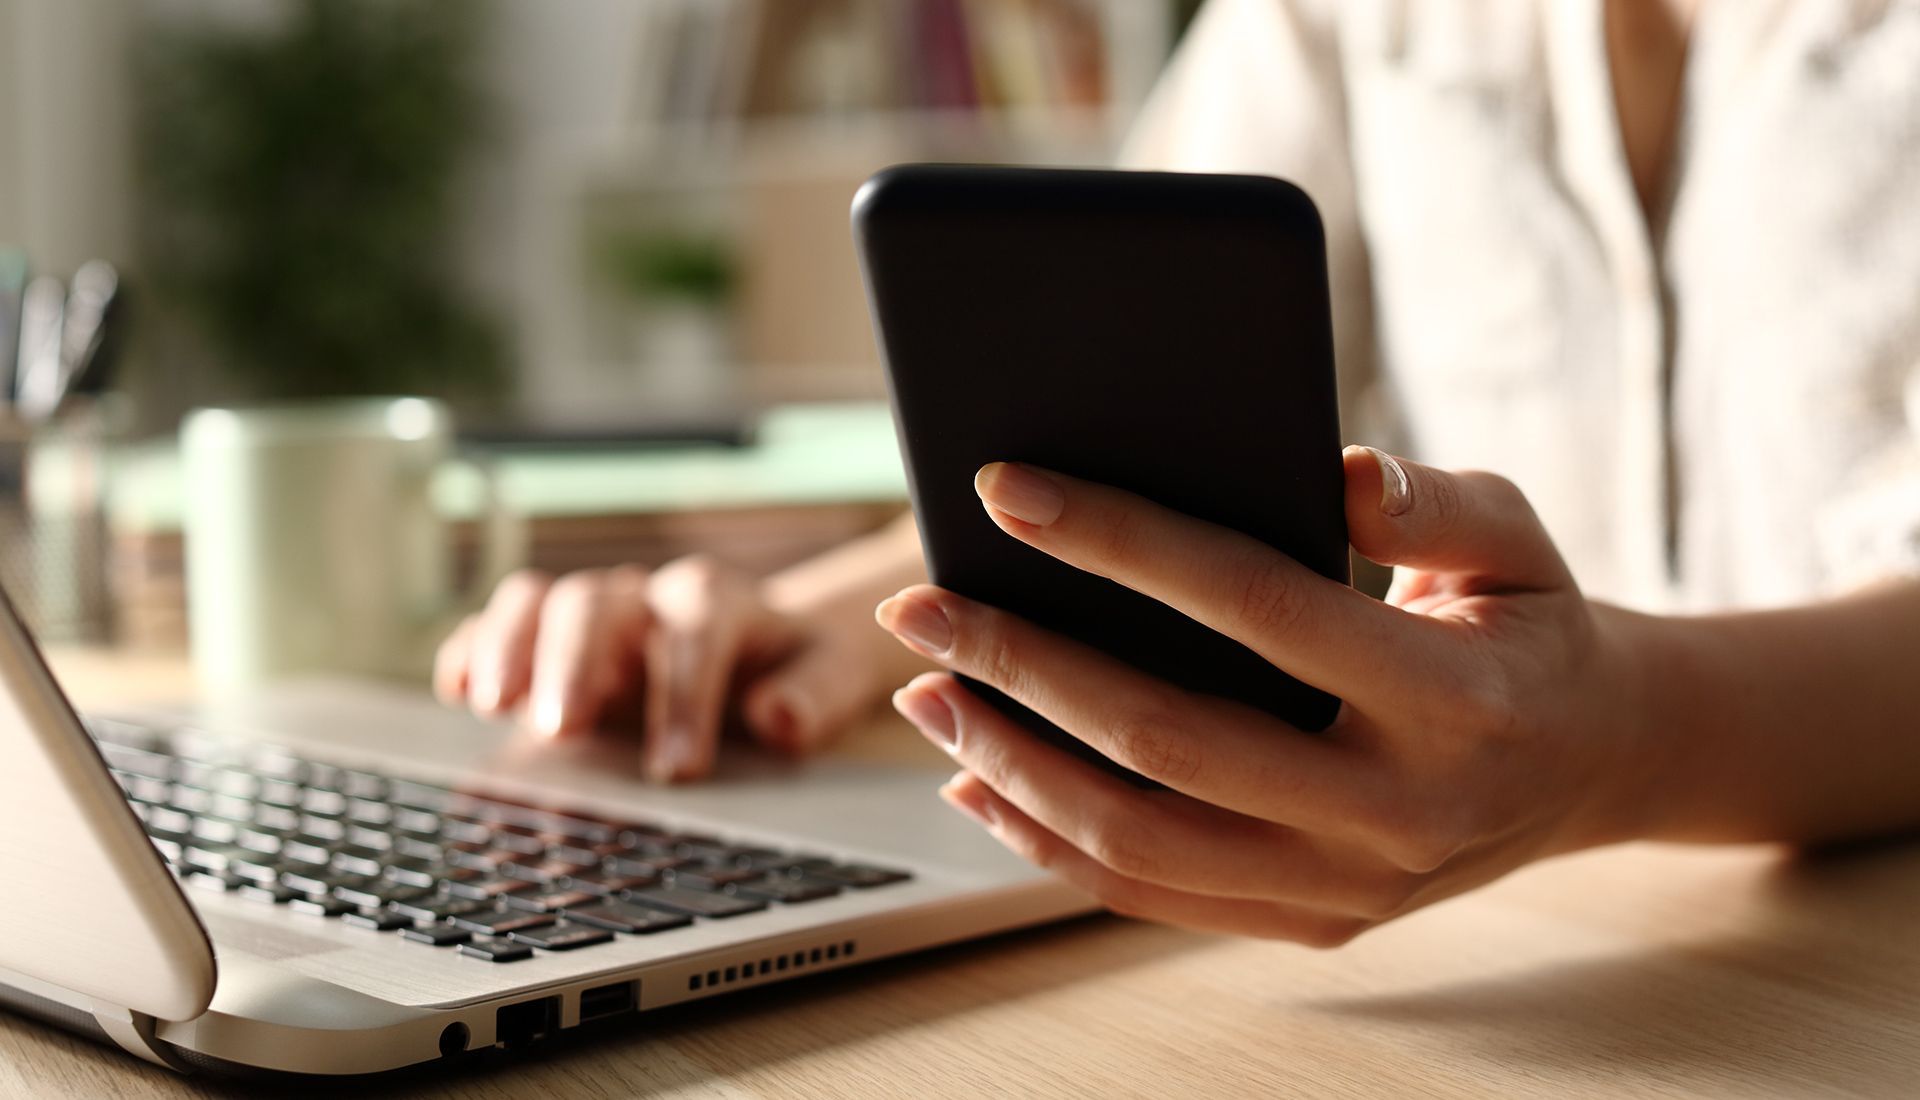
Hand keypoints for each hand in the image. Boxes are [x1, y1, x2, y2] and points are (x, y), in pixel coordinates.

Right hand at [436, 554, 887, 781]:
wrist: (763, 650)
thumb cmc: (792, 669)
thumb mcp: (827, 677)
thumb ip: (813, 693)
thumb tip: (778, 715)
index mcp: (716, 602)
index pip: (695, 627)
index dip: (684, 693)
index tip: (678, 767)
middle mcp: (643, 598)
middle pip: (598, 602)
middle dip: (576, 661)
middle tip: (564, 729)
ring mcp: (588, 617)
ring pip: (539, 602)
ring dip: (509, 647)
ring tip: (490, 705)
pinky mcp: (543, 644)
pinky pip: (495, 627)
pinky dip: (470, 651)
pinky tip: (456, 692)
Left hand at [875, 450, 1662, 944]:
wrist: (1593, 765)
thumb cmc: (1529, 626)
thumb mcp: (1519, 538)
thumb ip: (1431, 502)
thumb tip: (1329, 473)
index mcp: (1454, 696)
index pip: (1259, 606)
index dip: (1123, 544)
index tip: (1008, 490)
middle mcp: (1399, 809)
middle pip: (1168, 739)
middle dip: (1023, 663)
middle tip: (921, 602)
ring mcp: (1352, 884)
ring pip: (1143, 838)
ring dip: (1012, 763)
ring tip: (926, 690)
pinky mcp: (1314, 922)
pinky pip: (1154, 896)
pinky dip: (1050, 842)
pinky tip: (979, 779)